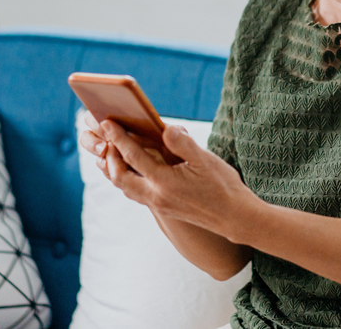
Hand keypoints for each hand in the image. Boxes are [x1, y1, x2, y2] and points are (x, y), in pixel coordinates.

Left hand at [98, 119, 254, 239]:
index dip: (119, 138)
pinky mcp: (164, 209)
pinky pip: (136, 194)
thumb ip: (183, 143)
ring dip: (115, 170)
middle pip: (120, 178)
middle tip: (107, 137)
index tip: (107, 123)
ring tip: (113, 152)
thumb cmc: (223, 186)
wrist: (234, 217)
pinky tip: (133, 170)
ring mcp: (159, 205)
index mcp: (165, 182)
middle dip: (110, 157)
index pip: (134, 157)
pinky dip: (127, 180)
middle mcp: (156, 197)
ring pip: (126, 189)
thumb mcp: (205, 159)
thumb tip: (166, 128)